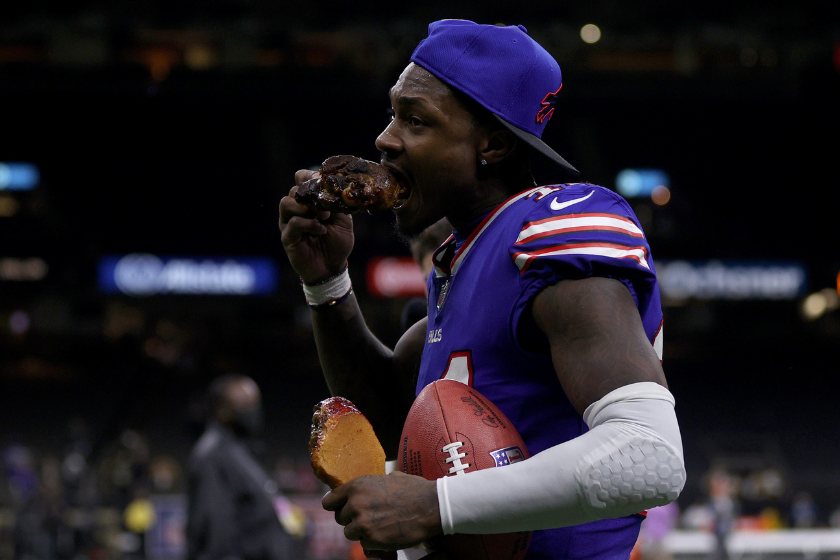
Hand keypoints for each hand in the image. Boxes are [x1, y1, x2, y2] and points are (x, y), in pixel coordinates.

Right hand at [279, 169, 353, 283]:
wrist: (332, 268)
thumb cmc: (337, 244)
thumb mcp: (344, 220)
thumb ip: (339, 204)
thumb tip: (337, 189)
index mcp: (308, 202)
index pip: (301, 179)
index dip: (310, 177)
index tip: (324, 183)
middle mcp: (296, 210)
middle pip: (294, 190)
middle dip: (312, 196)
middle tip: (328, 208)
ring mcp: (288, 223)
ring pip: (286, 203)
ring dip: (306, 207)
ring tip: (323, 217)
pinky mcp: (287, 237)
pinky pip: (293, 222)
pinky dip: (308, 224)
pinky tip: (320, 230)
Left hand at [323, 471, 441, 550]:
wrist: (430, 506)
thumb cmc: (413, 489)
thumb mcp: (389, 478)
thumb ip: (371, 485)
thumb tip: (365, 490)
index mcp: (357, 486)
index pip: (329, 501)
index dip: (336, 506)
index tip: (342, 509)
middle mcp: (355, 504)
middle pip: (340, 519)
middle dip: (352, 519)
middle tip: (369, 518)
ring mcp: (362, 523)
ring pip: (350, 533)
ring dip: (362, 532)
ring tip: (379, 526)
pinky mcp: (372, 540)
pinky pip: (364, 544)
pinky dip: (373, 542)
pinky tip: (386, 534)